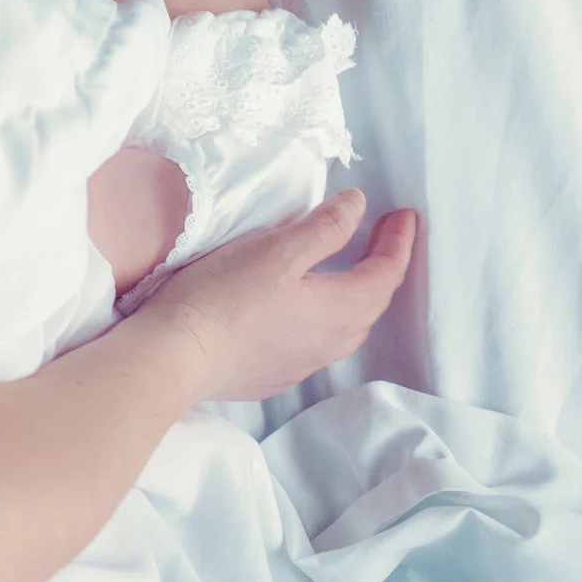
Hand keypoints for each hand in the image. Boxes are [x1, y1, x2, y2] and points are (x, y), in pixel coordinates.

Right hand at [129, 190, 415, 402]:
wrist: (176, 358)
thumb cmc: (224, 297)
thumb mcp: (278, 249)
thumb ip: (324, 227)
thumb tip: (358, 206)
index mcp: (340, 309)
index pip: (386, 272)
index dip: (399, 241)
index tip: (405, 216)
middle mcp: (331, 343)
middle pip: (372, 303)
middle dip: (383, 266)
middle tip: (383, 235)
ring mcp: (302, 364)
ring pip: (346, 327)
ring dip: (355, 295)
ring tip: (349, 270)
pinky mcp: (273, 375)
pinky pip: (316, 343)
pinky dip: (323, 317)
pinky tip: (302, 308)